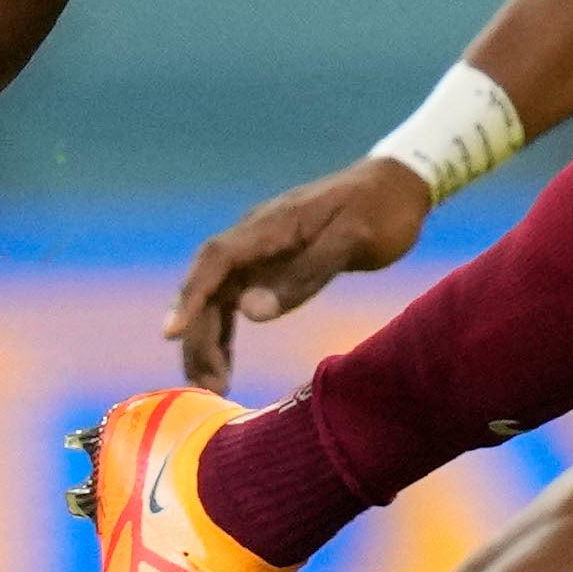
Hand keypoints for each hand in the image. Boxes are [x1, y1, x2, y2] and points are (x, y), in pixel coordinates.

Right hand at [168, 156, 433, 390]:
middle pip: (209, 286)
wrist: (400, 185)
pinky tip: (224, 364)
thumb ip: (304, 275)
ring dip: (208, 339)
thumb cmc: (382, 212)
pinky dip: (226, 332)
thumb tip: (249, 311)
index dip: (190, 296)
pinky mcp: (272, 265)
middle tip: (207, 386)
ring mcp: (261, 251)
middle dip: (199, 334)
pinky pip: (234, 300)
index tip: (172, 334)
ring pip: (217, 297)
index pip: (215, 259)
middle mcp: (256, 236)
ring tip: (211, 386)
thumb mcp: (352, 241)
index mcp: (271, 225)